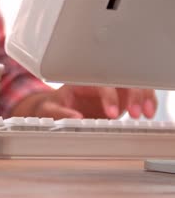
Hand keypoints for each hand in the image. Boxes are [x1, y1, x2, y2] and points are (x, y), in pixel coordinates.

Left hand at [12, 85, 157, 118]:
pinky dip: (145, 101)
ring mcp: (111, 88)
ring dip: (142, 97)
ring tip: (144, 114)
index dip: (108, 97)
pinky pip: (136, 94)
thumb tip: (75, 117)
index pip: (100, 83)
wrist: (56, 107)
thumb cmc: (53, 105)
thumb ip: (60, 112)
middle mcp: (98, 81)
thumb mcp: (49, 109)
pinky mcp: (119, 96)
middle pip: (121, 80)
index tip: (111, 114)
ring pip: (132, 84)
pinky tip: (147, 112)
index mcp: (82, 80)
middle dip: (131, 95)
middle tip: (135, 114)